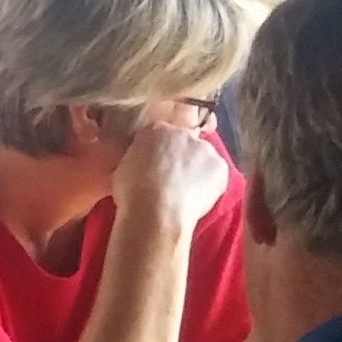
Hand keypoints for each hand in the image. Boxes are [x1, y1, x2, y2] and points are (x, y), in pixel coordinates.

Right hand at [111, 122, 229, 236]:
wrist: (157, 212)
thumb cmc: (132, 192)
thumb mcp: (122, 168)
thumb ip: (136, 157)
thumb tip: (141, 162)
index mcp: (153, 130)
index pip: (157, 134)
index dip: (155, 151)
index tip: (152, 166)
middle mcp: (181, 133)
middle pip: (183, 142)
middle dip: (178, 156)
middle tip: (169, 178)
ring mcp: (203, 148)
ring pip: (201, 156)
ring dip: (195, 168)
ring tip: (184, 191)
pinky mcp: (220, 166)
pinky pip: (215, 172)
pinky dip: (209, 183)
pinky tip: (197, 198)